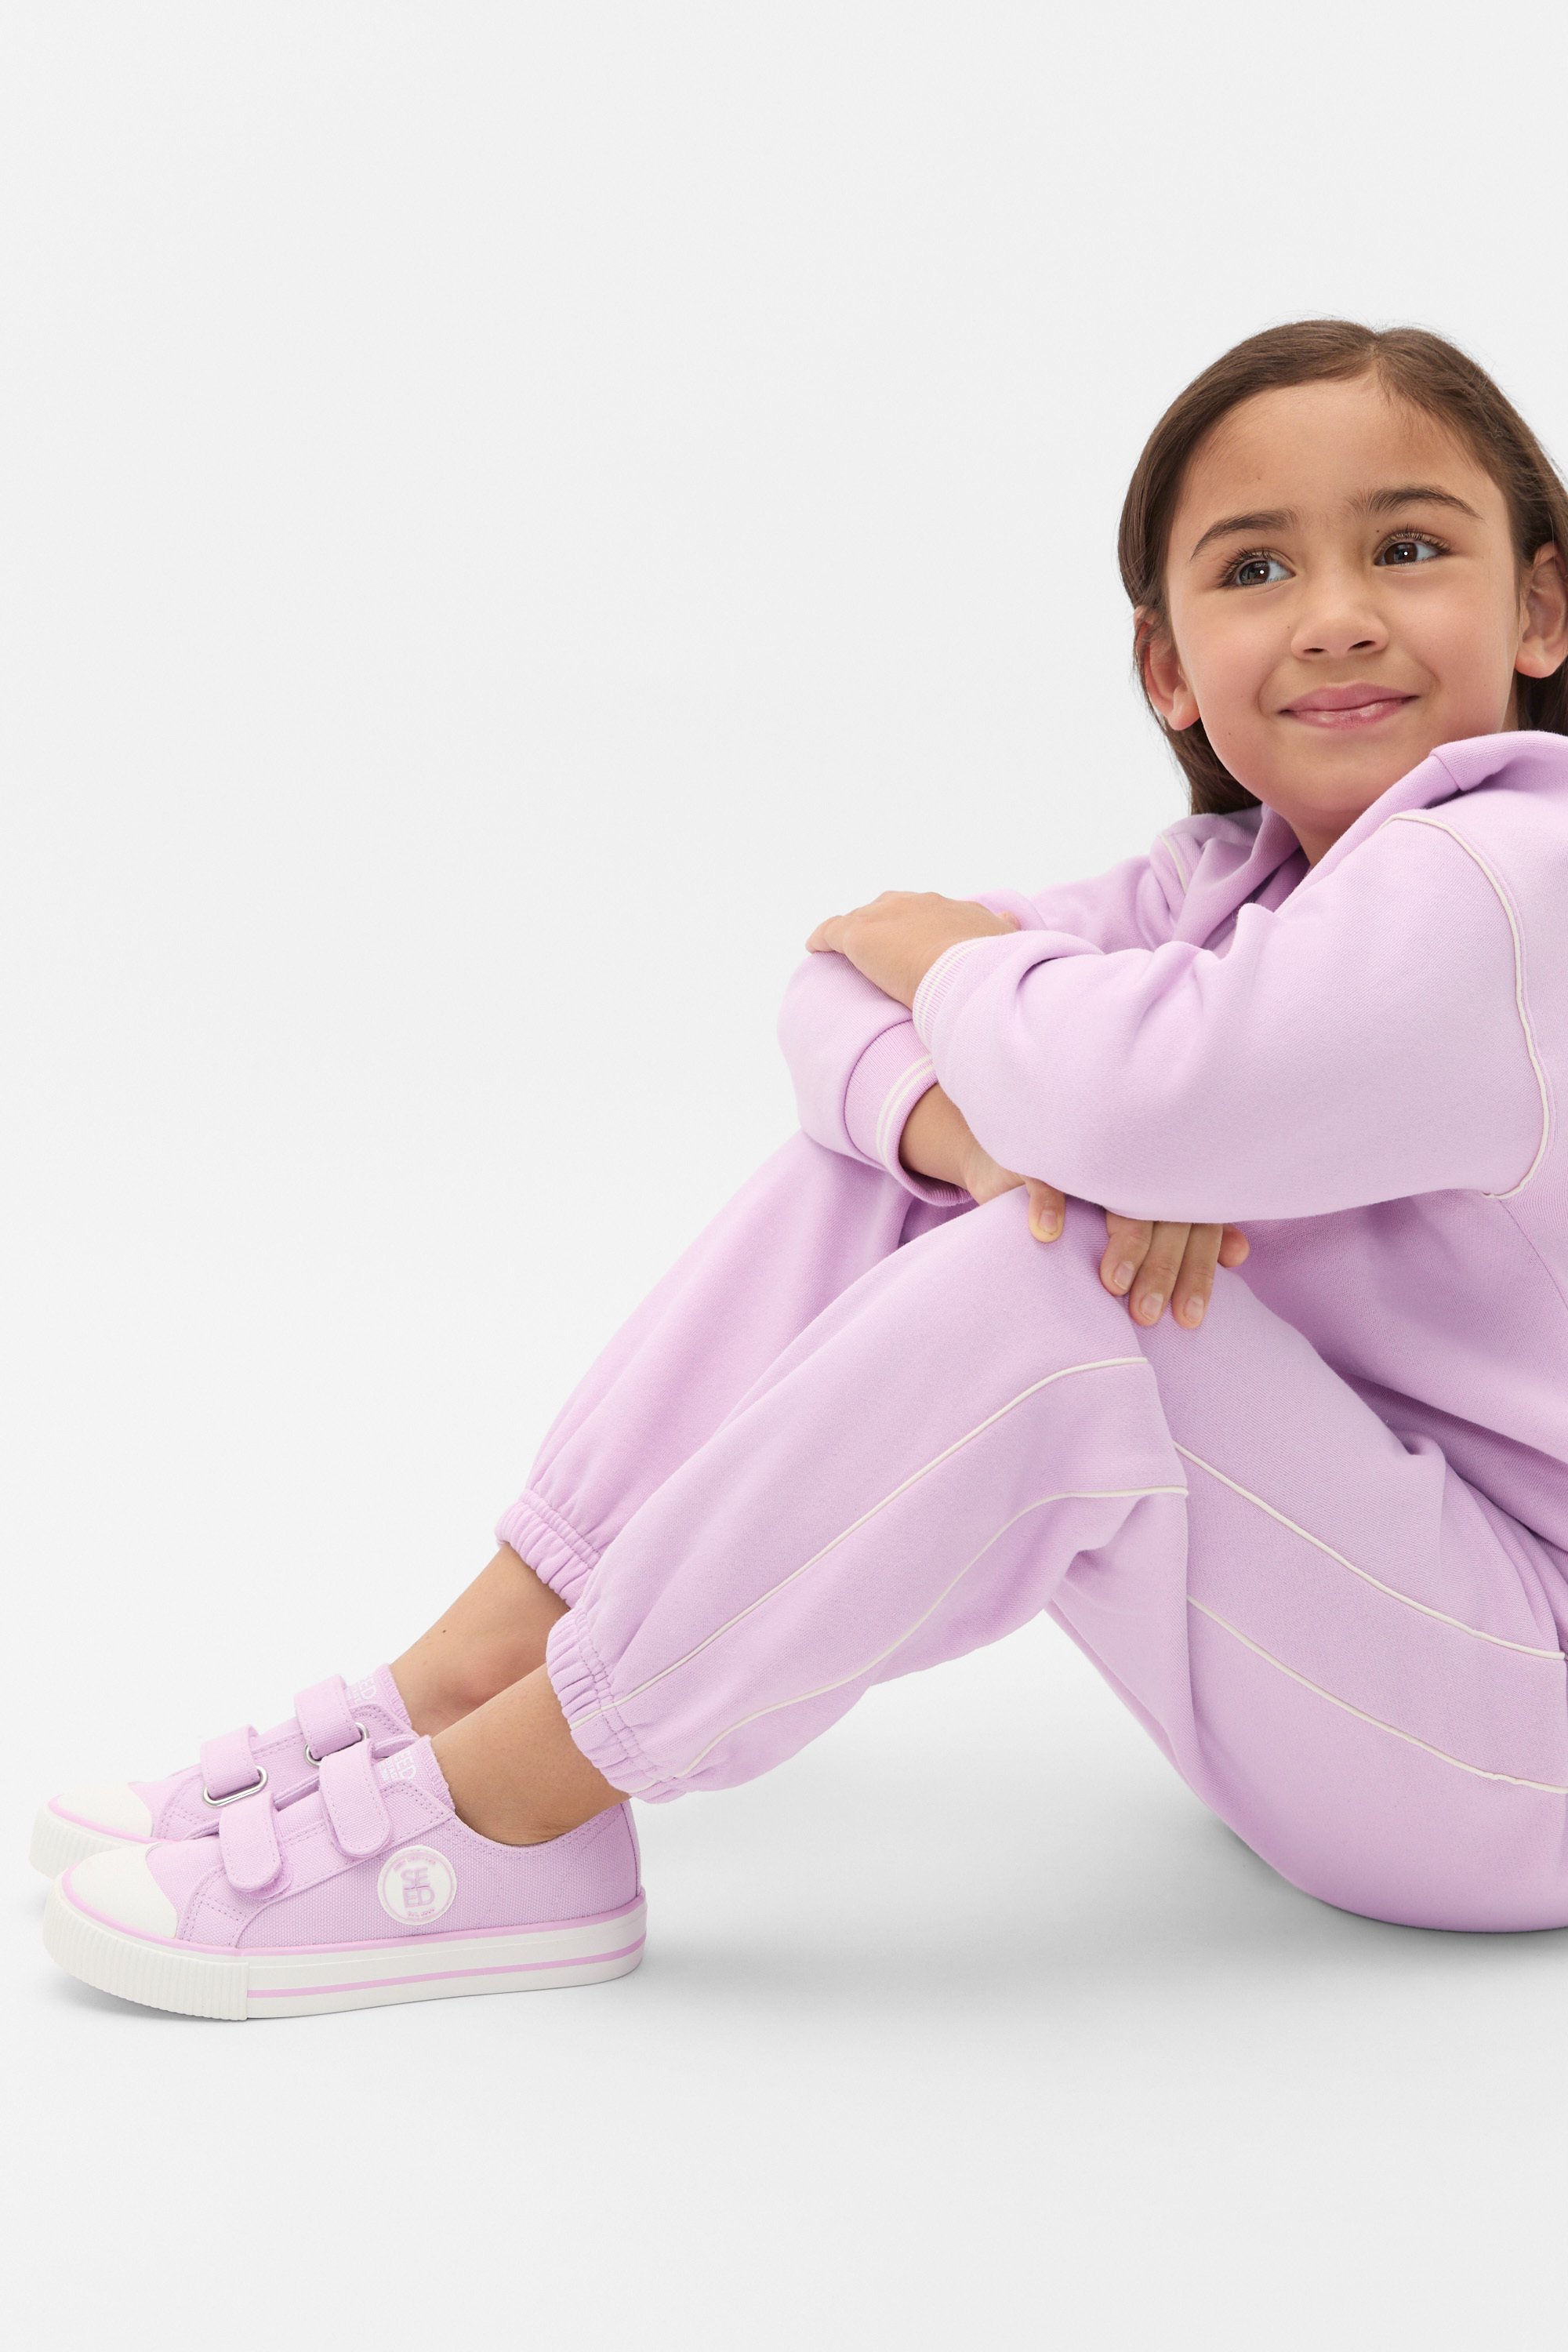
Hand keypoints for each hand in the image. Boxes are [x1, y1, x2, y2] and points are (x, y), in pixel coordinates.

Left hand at [805, 890, 1019, 1008]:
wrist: (968, 970)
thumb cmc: (992, 966)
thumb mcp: (1006, 945)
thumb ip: (1004, 931)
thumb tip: (1010, 918)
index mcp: (955, 910)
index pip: (931, 911)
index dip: (922, 924)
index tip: (918, 938)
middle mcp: (921, 904)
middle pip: (895, 908)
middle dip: (888, 922)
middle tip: (882, 946)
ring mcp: (890, 917)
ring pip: (863, 918)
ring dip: (856, 930)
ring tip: (845, 948)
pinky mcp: (860, 934)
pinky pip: (832, 932)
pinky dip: (823, 939)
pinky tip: (814, 947)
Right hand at [956, 1133, 1249, 1330]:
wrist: (1024, 1140)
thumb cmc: (1091, 1188)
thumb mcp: (1144, 1208)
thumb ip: (1192, 1231)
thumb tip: (1240, 1253)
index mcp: (1168, 1181)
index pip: (1196, 1228)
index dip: (1196, 1273)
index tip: (1187, 1320)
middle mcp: (1139, 1164)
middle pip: (1162, 1218)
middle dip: (1160, 1269)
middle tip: (1146, 1315)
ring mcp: (1092, 1154)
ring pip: (1118, 1198)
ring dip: (1122, 1241)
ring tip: (1113, 1285)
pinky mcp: (1043, 1149)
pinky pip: (1050, 1173)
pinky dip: (1049, 1201)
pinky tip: (1048, 1233)